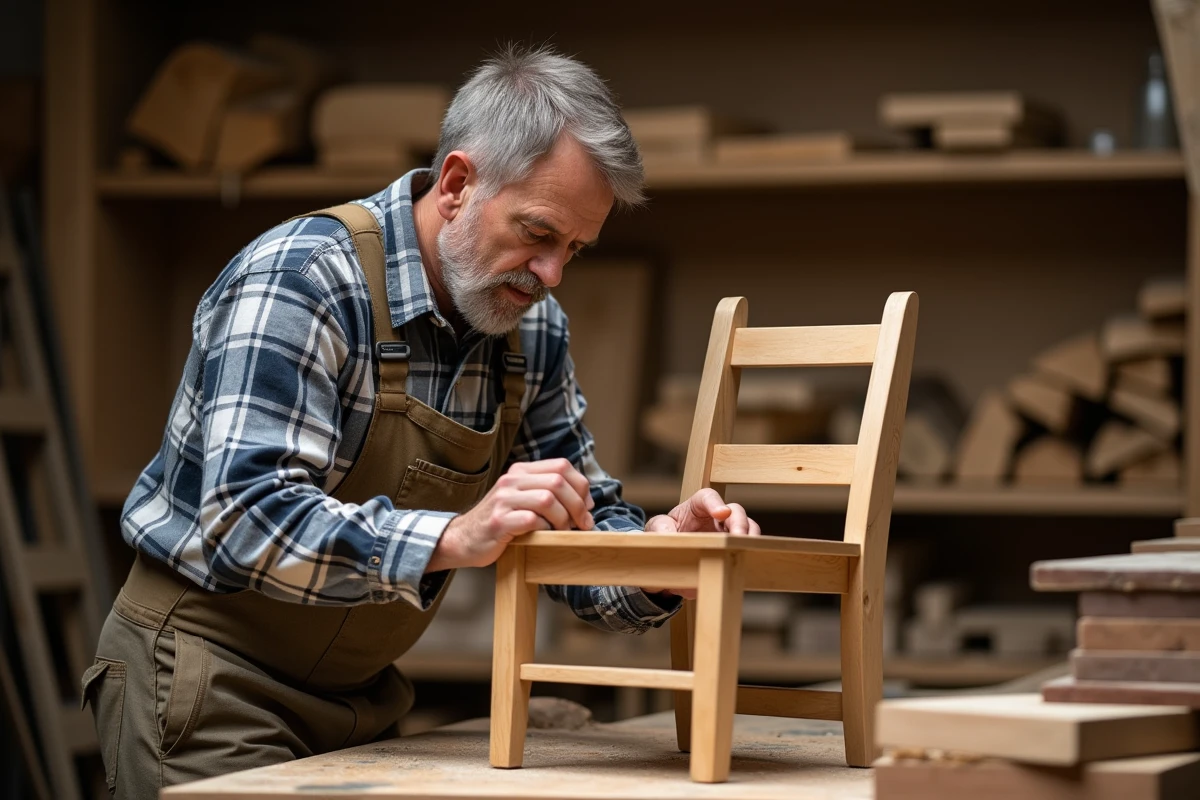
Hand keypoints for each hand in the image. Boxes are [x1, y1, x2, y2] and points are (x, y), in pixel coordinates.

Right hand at [426, 459, 594, 571]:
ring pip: (547, 499)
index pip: (561, 466)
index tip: (588, 506)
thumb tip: (586, 501)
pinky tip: (544, 535)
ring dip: (564, 519)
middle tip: (584, 524)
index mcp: (521, 471)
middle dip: (578, 505)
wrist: (464, 539)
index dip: (581, 485)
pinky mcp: (498, 521)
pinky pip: (532, 520)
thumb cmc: (501, 522)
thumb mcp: (523, 498)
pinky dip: (545, 529)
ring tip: (564, 531)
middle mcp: (512, 480)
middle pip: (558, 482)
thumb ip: (548, 493)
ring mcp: (503, 500)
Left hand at [641, 488, 759, 598]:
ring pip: (748, 530)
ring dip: (749, 539)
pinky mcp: (731, 551)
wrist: (667, 561)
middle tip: (737, 538)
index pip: (708, 497)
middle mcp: (716, 519)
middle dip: (739, 523)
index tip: (721, 513)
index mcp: (696, 507)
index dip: (716, 503)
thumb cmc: (663, 537)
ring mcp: (727, 535)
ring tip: (743, 551)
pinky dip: (749, 555)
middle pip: (736, 512)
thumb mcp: (655, 531)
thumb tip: (669, 537)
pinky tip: (744, 564)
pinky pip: (747, 551)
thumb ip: (661, 530)